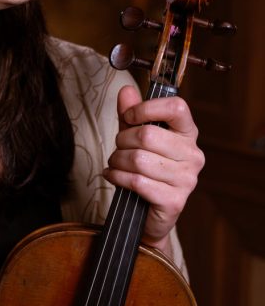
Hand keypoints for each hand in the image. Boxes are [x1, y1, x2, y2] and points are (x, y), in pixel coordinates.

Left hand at [102, 85, 204, 254]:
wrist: (149, 214)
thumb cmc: (145, 170)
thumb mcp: (135, 138)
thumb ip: (131, 114)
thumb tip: (125, 91)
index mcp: (188, 134)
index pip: (176, 107)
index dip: (147, 108)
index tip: (129, 117)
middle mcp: (193, 155)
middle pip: (147, 135)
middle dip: (122, 141)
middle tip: (117, 148)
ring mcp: (187, 179)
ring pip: (139, 159)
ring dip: (117, 161)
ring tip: (115, 164)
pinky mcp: (174, 201)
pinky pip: (137, 181)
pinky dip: (118, 177)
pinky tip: (114, 176)